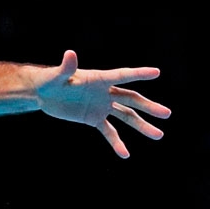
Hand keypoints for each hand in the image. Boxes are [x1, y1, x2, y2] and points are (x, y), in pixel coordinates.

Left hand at [31, 50, 169, 158]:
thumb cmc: (49, 80)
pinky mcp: (94, 118)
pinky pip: (109, 131)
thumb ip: (66, 68)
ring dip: (142, 125)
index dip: (138, 73)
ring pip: (126, 116)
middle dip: (149, 107)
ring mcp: (102, 106)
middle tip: (167, 114)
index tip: (156, 72)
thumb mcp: (56, 76)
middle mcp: (105, 92)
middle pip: (131, 99)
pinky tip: (125, 154)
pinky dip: (117, 142)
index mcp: (99, 79)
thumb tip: (70, 53)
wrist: (42, 93)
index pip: (122, 75)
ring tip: (159, 135)